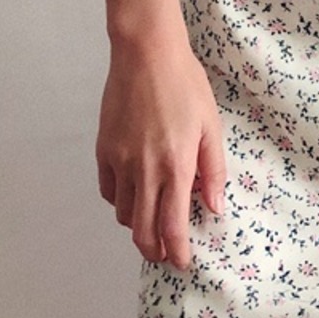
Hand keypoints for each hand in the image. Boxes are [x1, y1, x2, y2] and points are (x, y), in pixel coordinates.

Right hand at [95, 30, 227, 269]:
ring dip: (138, 227)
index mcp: (176, 165)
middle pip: (143, 231)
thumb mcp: (211, 126)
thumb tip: (214, 207)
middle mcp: (145, 169)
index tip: (183, 263)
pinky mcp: (104, 150)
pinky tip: (135, 196)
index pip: (173, 226)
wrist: (146, 54)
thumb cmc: (185, 85)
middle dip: (155, 251)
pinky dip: (121, 202)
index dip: (177, 252)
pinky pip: (109, 191)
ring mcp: (120, 161)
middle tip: (166, 255)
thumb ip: (213, 170)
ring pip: (124, 214)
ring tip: (153, 224)